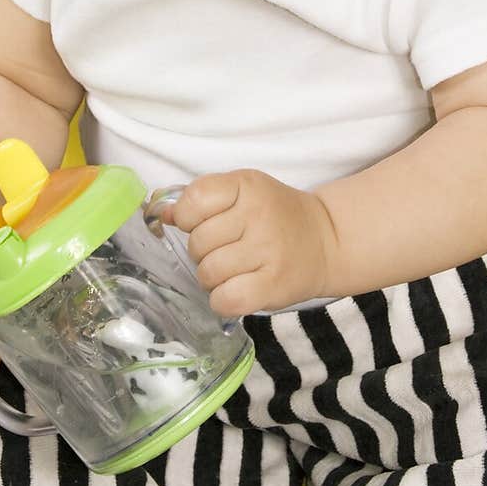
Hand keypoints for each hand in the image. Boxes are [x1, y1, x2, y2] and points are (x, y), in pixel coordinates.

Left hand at [162, 169, 336, 316]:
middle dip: (203, 251)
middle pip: (198, 242)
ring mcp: (267, 251)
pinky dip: (222, 300)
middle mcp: (258, 215)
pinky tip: (235, 290)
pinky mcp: (273, 286)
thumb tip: (160, 213)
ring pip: (207, 273)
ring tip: (233, 270)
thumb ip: (202, 199)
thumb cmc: (275, 215)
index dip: (188, 217)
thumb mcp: (243, 192)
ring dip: (212, 278)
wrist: (325, 240)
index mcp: (247, 185)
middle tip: (225, 249)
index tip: (202, 222)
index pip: (194, 201)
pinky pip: (225, 300)